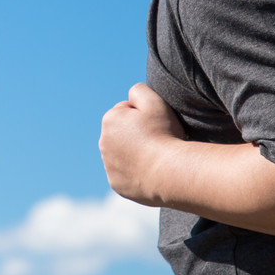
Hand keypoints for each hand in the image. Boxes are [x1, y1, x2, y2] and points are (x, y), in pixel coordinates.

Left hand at [98, 82, 186, 206]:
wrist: (171, 172)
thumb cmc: (164, 135)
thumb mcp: (155, 101)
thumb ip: (139, 90)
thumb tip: (131, 95)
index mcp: (110, 120)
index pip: (127, 111)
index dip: (144, 116)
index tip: (157, 126)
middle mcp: (103, 142)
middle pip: (123, 133)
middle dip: (136, 135)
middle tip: (157, 141)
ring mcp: (108, 165)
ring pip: (122, 154)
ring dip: (134, 153)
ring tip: (154, 157)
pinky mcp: (115, 184)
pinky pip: (125, 174)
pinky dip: (135, 172)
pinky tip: (149, 172)